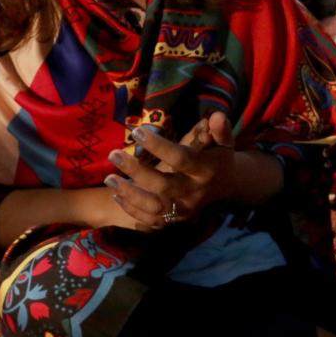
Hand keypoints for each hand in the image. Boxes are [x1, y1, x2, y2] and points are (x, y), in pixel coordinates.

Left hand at [103, 113, 235, 228]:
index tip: (137, 133)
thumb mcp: (223, 142)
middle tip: (113, 154)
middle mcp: (193, 193)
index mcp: (204, 171)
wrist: (227, 188)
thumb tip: (216, 116)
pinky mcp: (175, 220)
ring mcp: (183, 210)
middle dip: (136, 171)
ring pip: (153, 207)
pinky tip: (117, 195)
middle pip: (162, 185)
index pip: (180, 158)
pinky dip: (132, 210)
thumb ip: (219, 130)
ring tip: (108, 178)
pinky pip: (151, 220)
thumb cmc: (218, 157)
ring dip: (129, 194)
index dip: (159, 146)